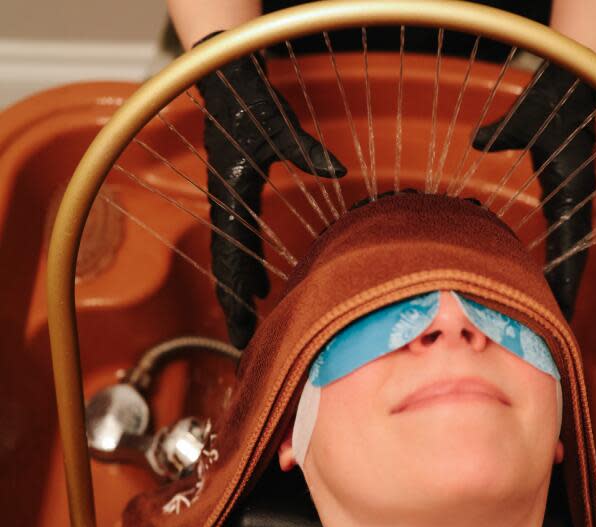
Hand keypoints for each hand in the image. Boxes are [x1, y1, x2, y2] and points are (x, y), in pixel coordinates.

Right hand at [195, 32, 346, 347]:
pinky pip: (238, 245)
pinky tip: (263, 290)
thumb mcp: (277, 122)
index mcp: (231, 193)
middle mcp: (225, 204)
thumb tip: (335, 170)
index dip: (238, 288)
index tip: (244, 318)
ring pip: (229, 259)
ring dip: (238, 294)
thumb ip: (303, 148)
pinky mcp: (236, 199)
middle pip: (225, 266)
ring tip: (248, 327)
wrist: (224, 79)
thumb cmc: (248, 98)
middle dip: (233, 305)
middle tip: (242, 342)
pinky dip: (246, 272)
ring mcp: (229, 204)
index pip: (231, 252)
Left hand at [473, 64, 595, 319]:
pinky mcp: (562, 191)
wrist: (574, 79)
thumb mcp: (526, 114)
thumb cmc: (553, 94)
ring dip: (561, 279)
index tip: (562, 309)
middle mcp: (575, 197)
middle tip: (555, 330)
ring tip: (549, 314)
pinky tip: (538, 274)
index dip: (567, 278)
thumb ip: (504, 130)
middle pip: (574, 256)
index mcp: (571, 187)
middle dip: (565, 293)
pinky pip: (561, 233)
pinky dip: (553, 257)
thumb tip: (478, 138)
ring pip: (569, 247)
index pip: (572, 242)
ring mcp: (571, 196)